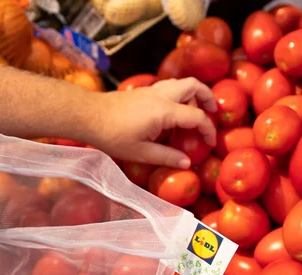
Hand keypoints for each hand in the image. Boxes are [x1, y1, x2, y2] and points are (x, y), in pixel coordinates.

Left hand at [91, 78, 216, 168]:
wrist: (89, 115)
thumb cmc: (112, 135)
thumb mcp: (140, 153)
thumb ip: (166, 157)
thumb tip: (187, 163)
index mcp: (164, 112)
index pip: (197, 117)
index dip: (208, 130)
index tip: (210, 142)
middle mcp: (162, 96)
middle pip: (194, 86)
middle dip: (207, 98)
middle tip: (212, 113)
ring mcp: (152, 91)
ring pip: (181, 83)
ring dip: (193, 94)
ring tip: (194, 112)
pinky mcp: (144, 92)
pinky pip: (169, 87)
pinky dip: (179, 95)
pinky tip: (173, 113)